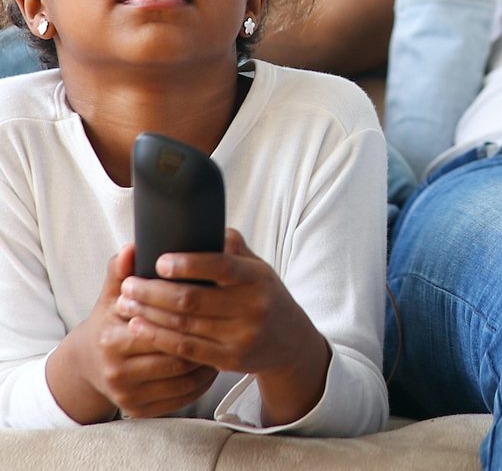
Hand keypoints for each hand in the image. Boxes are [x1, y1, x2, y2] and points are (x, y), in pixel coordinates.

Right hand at [47, 244, 217, 422]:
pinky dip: (201, 382)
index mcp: (112, 338)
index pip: (162, 327)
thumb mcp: (112, 293)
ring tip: (227, 340)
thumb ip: (121, 270)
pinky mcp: (137, 410)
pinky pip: (180, 398)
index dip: (190, 315)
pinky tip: (214, 363)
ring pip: (183, 380)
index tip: (216, 300)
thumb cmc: (111, 319)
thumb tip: (131, 247)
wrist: (88, 361)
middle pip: (175, 356)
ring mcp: (127, 395)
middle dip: (205, 339)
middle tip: (231, 321)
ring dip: (209, 362)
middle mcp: (116, 371)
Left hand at [117, 229, 329, 425]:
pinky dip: (158, 337)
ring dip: (149, 314)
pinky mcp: (229, 360)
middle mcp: (252, 307)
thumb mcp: (258, 268)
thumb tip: (201, 226)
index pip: (221, 266)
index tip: (159, 261)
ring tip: (125, 303)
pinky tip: (139, 327)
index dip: (188, 264)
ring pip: (184, 325)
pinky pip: (186, 349)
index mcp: (258, 277)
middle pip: (193, 300)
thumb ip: (232, 248)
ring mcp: (240, 336)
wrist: (290, 341)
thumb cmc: (264, 295)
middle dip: (154, 292)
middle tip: (128, 284)